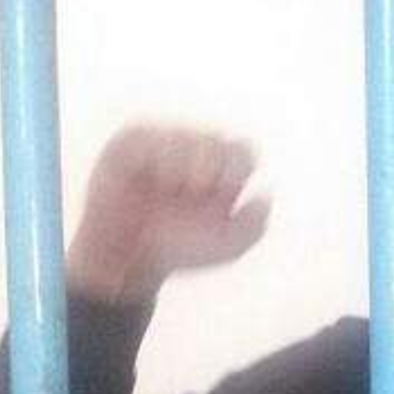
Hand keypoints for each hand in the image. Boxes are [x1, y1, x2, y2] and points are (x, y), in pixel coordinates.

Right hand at [67, 126, 270, 303]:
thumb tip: (265, 195)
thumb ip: (254, 225)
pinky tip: (159, 179)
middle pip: (219, 139)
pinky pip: (150, 133)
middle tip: (197, 190)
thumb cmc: (179, 248)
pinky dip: (161, 158)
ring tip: (174, 189)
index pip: (243, 149)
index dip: (238, 167)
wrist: (129, 259)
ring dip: (187, 165)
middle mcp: (195, 152)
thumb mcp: (226, 247)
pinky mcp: (131, 142)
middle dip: (213, 167)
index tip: (226, 190)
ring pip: (187, 135)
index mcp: (223, 171)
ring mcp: (163, 143)